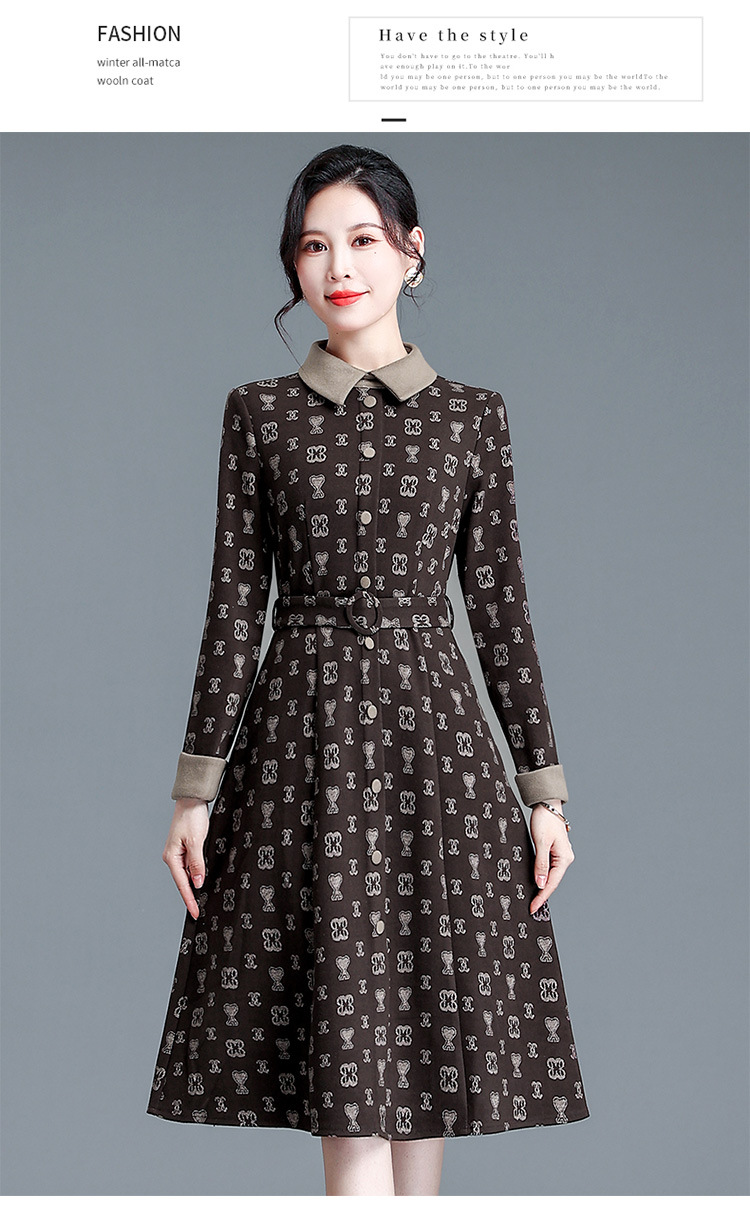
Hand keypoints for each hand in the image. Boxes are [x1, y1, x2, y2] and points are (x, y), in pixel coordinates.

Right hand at [162, 798, 209, 919]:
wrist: (192, 800)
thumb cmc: (191, 818)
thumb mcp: (196, 842)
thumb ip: (197, 863)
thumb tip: (198, 882)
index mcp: (171, 857)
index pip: (182, 884)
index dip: (189, 899)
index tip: (194, 912)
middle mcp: (172, 857)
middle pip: (182, 882)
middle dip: (190, 896)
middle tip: (198, 911)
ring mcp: (178, 852)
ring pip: (187, 874)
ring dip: (194, 886)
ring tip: (200, 900)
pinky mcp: (185, 848)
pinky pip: (190, 865)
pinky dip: (196, 873)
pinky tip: (201, 880)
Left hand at [528, 799, 574, 913]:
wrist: (546, 804)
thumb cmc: (545, 820)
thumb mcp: (541, 843)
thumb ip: (541, 864)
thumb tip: (541, 884)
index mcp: (564, 858)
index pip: (552, 883)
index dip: (542, 897)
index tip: (533, 908)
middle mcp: (565, 858)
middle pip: (553, 881)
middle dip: (543, 895)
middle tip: (532, 908)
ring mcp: (561, 855)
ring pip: (551, 876)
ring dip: (542, 887)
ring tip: (533, 899)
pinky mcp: (555, 851)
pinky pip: (549, 868)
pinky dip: (542, 877)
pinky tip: (537, 882)